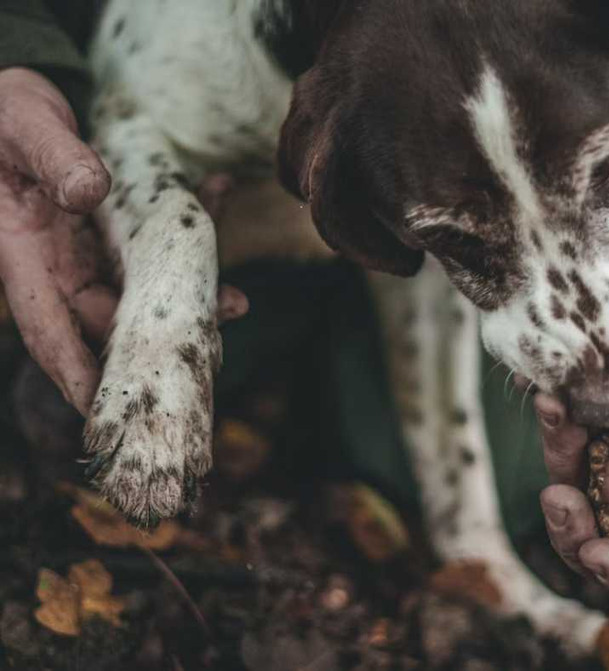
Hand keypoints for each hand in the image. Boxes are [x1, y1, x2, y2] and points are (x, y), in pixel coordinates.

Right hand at [0, 68, 246, 415]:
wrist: (11, 98)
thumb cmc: (4, 114)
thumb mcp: (24, 126)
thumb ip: (55, 159)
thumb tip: (88, 193)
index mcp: (22, 256)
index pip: (50, 330)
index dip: (79, 373)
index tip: (109, 408)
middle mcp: (57, 265)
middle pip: (107, 320)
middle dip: (155, 340)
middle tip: (206, 352)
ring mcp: (87, 251)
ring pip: (139, 289)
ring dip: (186, 294)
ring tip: (235, 300)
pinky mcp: (110, 232)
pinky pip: (152, 244)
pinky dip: (185, 232)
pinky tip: (218, 199)